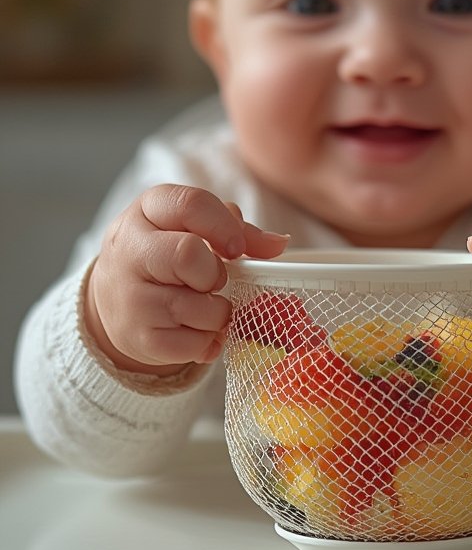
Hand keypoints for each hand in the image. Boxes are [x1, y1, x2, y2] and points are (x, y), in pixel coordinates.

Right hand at [85, 184, 289, 375]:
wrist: (116, 300)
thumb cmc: (167, 256)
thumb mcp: (193, 228)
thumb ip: (236, 230)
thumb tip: (278, 244)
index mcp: (147, 211)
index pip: (190, 205)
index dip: (224, 227)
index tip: (238, 249)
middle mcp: (130, 249)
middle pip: (187, 254)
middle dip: (214, 273)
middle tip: (214, 281)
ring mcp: (129, 295)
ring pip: (195, 306)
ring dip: (217, 312)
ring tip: (205, 307)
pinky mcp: (136, 337)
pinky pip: (192, 343)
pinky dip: (207, 341)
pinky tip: (196, 330)